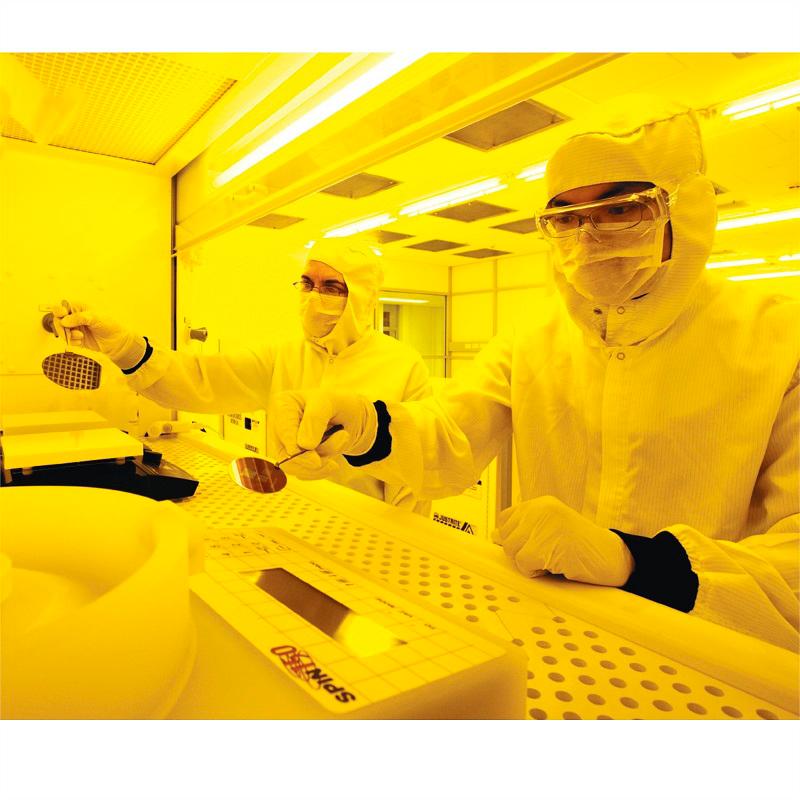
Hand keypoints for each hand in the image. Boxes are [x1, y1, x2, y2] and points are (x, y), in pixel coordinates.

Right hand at [48, 300, 144, 368]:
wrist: (117, 340)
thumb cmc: (110, 324)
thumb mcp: (96, 317)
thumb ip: (80, 318)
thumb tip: (64, 320)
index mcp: (79, 307)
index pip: (62, 305)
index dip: (59, 310)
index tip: (62, 315)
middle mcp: (75, 317)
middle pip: (58, 319)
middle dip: (61, 325)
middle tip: (67, 329)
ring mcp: (75, 327)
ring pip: (61, 330)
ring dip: (67, 334)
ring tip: (79, 336)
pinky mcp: (76, 338)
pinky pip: (67, 340)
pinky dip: (71, 341)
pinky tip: (80, 341)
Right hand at [268, 390, 376, 479]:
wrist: (349, 416)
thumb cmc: (336, 404)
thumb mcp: (329, 402)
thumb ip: (315, 419)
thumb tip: (303, 445)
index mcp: (283, 406)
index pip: (283, 432)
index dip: (297, 450)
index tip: (316, 461)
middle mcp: (280, 426)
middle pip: (286, 454)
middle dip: (318, 455)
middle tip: (343, 438)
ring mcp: (286, 444)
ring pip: (296, 467)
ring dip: (324, 460)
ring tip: (343, 438)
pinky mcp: (295, 458)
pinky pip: (303, 473)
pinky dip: (322, 468)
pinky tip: (334, 453)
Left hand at [492, 495, 634, 586]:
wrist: (614, 557)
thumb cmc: (584, 547)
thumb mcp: (552, 531)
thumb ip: (526, 531)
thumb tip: (494, 536)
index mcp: (541, 504)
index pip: (505, 519)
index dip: (514, 538)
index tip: (530, 547)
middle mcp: (540, 509)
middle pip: (506, 536)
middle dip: (521, 552)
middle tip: (547, 556)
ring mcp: (542, 525)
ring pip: (512, 550)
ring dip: (528, 563)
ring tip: (552, 560)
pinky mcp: (545, 544)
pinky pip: (523, 564)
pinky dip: (536, 572)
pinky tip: (555, 567)